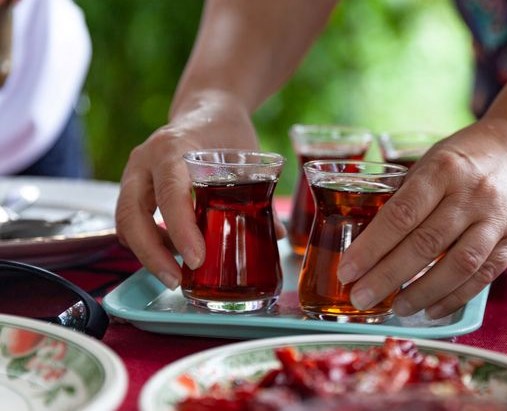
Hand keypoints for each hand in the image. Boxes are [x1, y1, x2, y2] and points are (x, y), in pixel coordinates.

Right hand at [115, 91, 281, 288]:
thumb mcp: (246, 155)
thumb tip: (278, 235)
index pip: (169, 192)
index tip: (196, 258)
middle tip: (177, 280)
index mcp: (173, 147)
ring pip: (125, 223)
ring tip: (176, 275)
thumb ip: (260, 195)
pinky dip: (148, 244)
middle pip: (131, 215)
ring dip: (148, 254)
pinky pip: (130, 222)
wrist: (205, 109)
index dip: (180, 229)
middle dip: (152, 254)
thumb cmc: (227, 132)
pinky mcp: (134, 188)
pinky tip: (173, 254)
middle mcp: (144, 160)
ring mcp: (134, 174)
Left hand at [337, 118, 506, 318]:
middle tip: (361, 297)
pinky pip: (483, 277)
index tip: (348, 270)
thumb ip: (405, 197)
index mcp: (443, 170)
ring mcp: (496, 219)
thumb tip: (367, 241)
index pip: (402, 214)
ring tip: (396, 308)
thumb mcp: (431, 161)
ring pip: (457, 266)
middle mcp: (473, 194)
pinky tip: (430, 308)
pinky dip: (453, 297)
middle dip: (388, 276)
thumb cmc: (465, 158)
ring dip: (422, 293)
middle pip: (425, 244)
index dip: (371, 247)